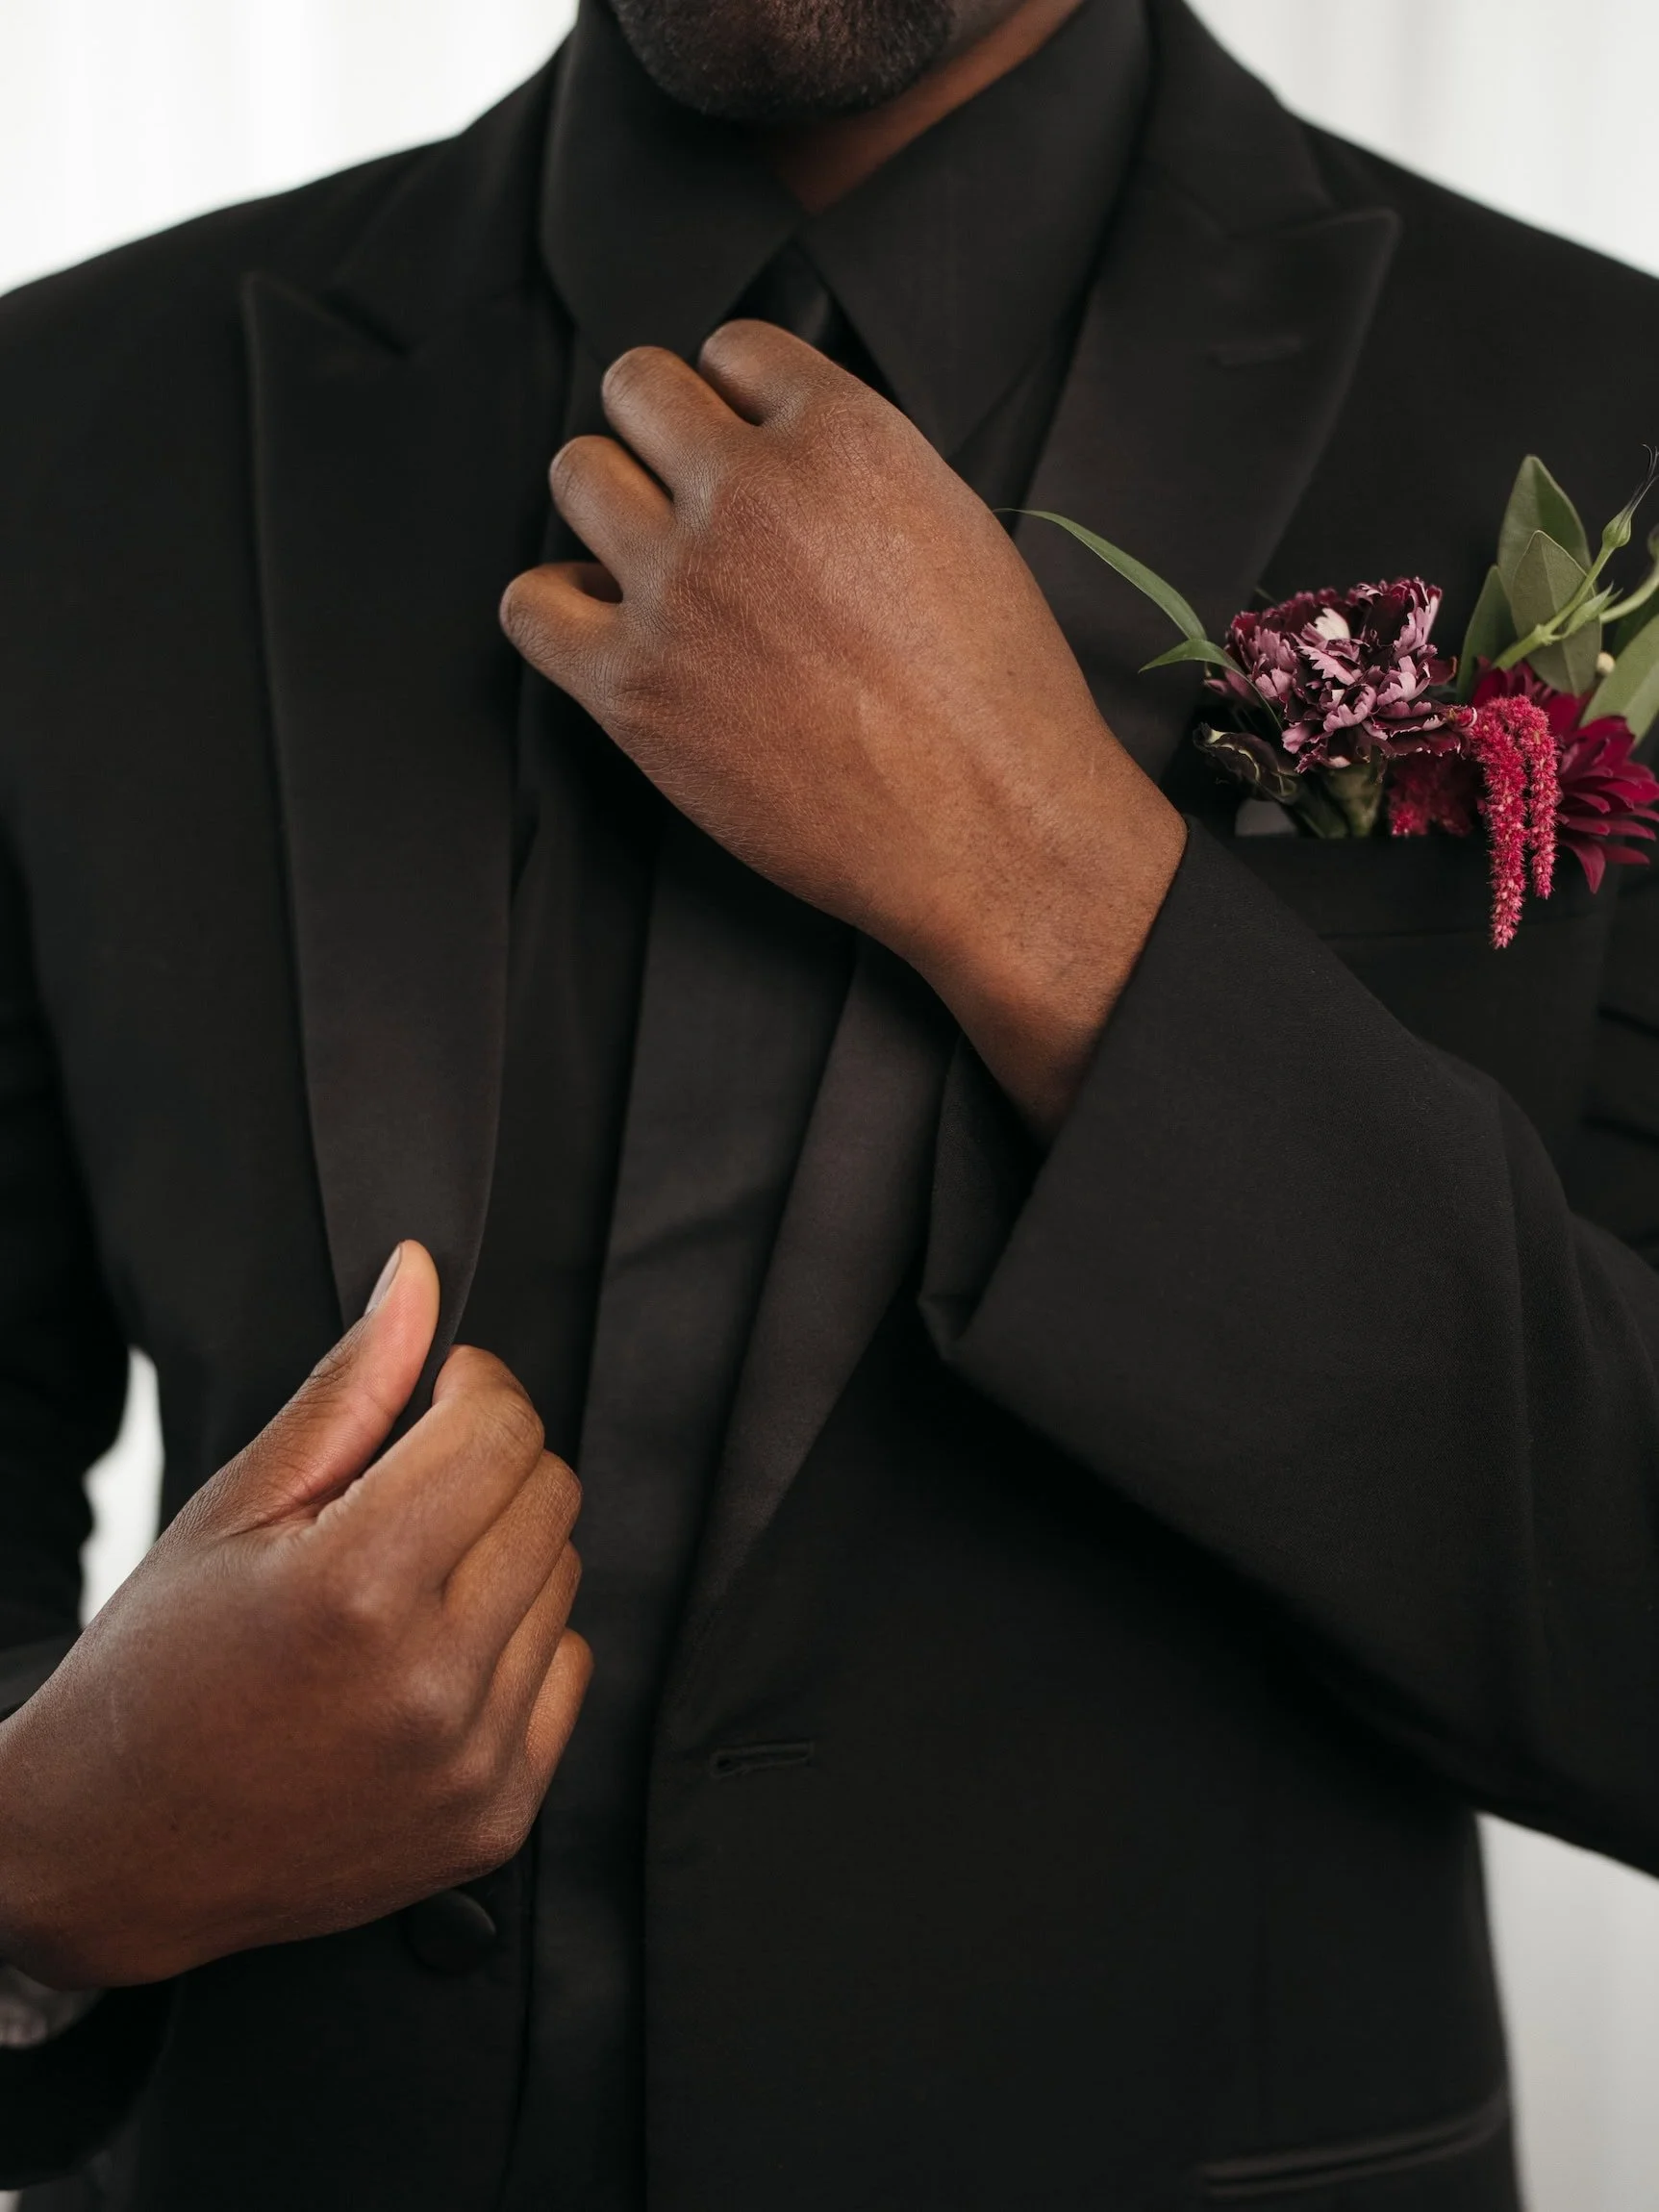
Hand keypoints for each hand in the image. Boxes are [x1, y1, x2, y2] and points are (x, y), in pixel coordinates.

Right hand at [0, 1244, 588, 1987]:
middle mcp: (428, 1681)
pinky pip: (566, 1670)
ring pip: (565, 1577)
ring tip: (404, 1586)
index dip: (472, 1386)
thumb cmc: (157, 1673)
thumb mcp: (235, 1509)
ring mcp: (470, 1760)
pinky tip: (427, 1659)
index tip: (437, 1393)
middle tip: (408, 1489)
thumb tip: (417, 1278)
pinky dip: (515, 1645)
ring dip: (502, 1554)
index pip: (501, 1427)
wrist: (112, 1853)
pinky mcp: (497, 1817)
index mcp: (353, 1588)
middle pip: (549, 1493)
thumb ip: (349, 1389)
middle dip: (490, 1462)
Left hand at [500, 322, 1184, 1130]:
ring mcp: (679, 587)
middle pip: (636, 389)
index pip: (734, 350)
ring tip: (653, 562)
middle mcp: (748, 493)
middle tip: (691, 497)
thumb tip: (780, 456)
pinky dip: (559, 609)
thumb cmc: (995, 701)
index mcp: (843, 436)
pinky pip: (530, 605)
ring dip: (609, 506)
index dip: (739, 402)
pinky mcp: (632, 686)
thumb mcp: (956, 527)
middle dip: (661, 434)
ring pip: (577, 476)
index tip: (751, 452)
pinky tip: (607, 632)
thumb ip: (857, 470)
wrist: (989, 833)